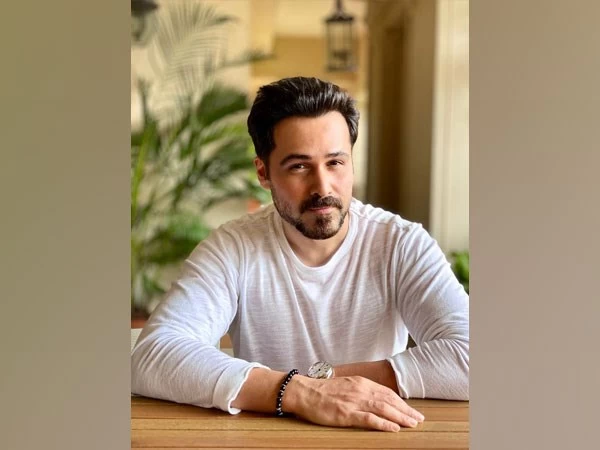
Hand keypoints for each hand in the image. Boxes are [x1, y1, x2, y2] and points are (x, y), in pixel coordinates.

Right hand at [283, 375, 424, 431]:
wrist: (305, 392)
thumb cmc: (322, 390)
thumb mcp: (345, 385)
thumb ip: (360, 390)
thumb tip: (375, 398)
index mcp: (361, 383)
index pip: (387, 393)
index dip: (402, 402)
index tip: (412, 410)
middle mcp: (360, 390)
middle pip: (389, 400)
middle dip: (406, 410)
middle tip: (419, 419)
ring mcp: (354, 402)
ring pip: (383, 409)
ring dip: (400, 417)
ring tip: (412, 424)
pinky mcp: (346, 414)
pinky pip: (369, 419)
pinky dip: (384, 424)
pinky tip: (394, 428)